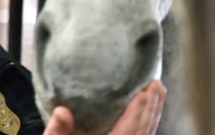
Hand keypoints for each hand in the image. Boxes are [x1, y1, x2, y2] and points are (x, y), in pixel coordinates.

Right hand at [42, 80, 166, 134]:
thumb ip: (57, 130)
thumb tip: (62, 111)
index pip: (129, 127)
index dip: (138, 108)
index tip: (145, 88)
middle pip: (143, 131)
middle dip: (152, 107)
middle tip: (157, 84)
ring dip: (152, 114)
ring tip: (157, 93)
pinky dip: (146, 124)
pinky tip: (145, 114)